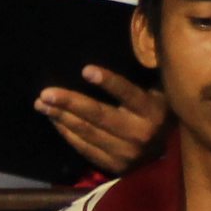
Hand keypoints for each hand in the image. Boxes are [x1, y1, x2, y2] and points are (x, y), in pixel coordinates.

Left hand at [37, 64, 167, 174]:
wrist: (168, 156)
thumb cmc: (159, 114)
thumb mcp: (160, 95)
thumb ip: (145, 77)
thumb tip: (132, 46)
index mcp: (153, 111)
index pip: (128, 94)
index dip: (108, 82)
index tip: (86, 70)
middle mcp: (140, 133)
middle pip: (99, 115)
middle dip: (70, 103)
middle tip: (46, 93)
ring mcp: (126, 152)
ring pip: (87, 132)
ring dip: (61, 117)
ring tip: (41, 104)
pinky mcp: (113, 165)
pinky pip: (84, 147)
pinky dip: (66, 132)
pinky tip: (54, 119)